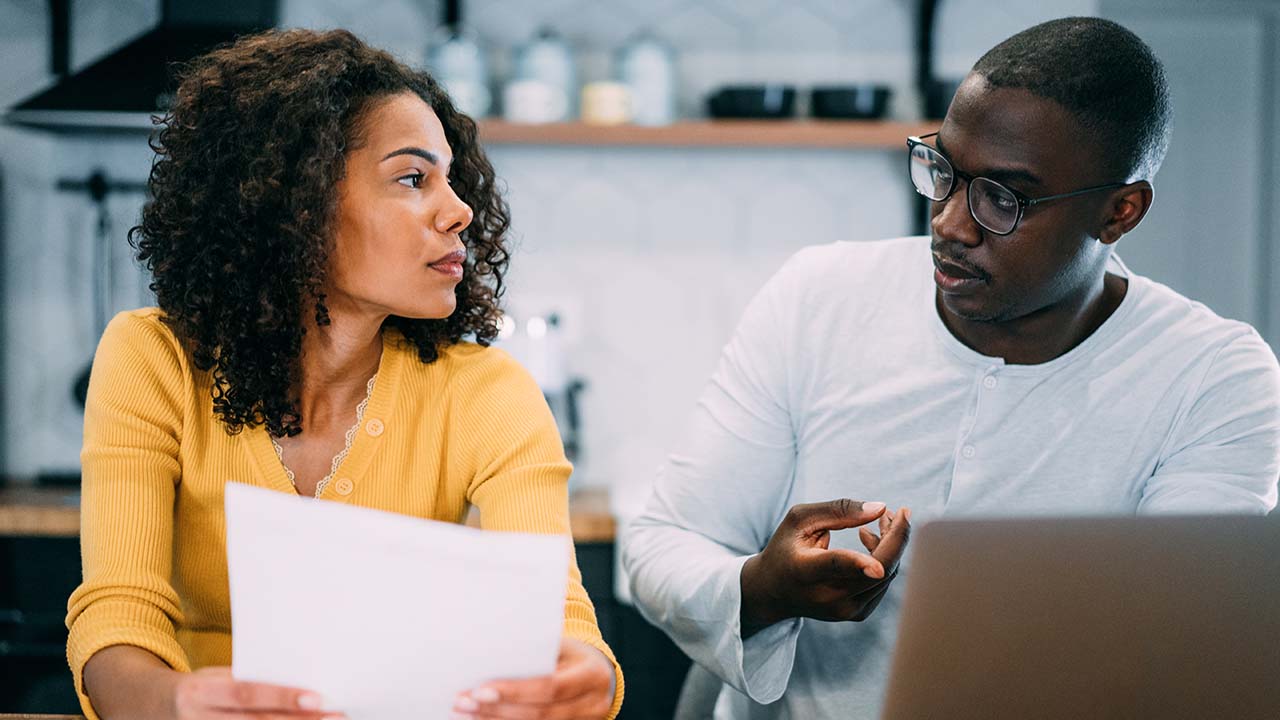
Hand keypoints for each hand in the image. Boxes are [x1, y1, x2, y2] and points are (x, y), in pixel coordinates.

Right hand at [172, 667, 344, 718]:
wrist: (149, 708)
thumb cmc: (199, 688)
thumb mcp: (214, 677)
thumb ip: (247, 681)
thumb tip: (299, 682)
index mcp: (200, 691)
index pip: (247, 693)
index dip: (282, 697)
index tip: (318, 697)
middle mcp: (198, 719)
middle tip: (336, 715)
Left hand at [453, 638, 615, 719]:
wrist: (600, 675)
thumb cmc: (572, 654)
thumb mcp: (562, 645)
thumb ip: (536, 651)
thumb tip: (490, 654)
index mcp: (591, 675)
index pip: (551, 687)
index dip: (515, 691)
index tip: (479, 689)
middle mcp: (592, 704)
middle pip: (540, 713)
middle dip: (497, 709)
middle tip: (463, 702)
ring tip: (466, 713)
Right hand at [740, 499, 910, 636]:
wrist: (774, 592)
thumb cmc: (786, 548)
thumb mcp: (800, 520)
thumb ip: (838, 510)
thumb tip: (881, 509)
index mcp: (805, 570)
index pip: (835, 567)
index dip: (858, 565)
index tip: (877, 567)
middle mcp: (827, 597)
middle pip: (878, 570)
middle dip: (897, 536)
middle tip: (900, 511)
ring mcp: (845, 610)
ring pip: (887, 574)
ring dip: (892, 543)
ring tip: (881, 521)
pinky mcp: (858, 614)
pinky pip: (884, 582)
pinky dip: (886, 558)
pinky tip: (869, 541)